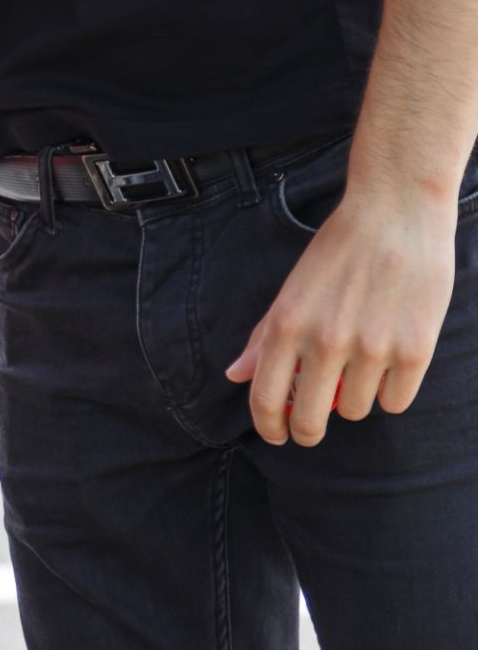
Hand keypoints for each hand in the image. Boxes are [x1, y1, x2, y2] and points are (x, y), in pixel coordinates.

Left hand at [225, 187, 456, 445]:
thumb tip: (234, 376)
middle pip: (309, 419)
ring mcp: (371, 348)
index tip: (276, 435)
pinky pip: (395, 402)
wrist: (396, 213)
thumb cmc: (339, 250)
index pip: (265, 397)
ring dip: (354, 399)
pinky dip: (390, 392)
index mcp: (287, 325)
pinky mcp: (414, 350)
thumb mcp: (291, 289)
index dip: (268, 426)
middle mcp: (325, 342)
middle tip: (312, 429)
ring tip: (360, 367)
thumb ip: (264, 336)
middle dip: (307, 431)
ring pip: (356, 410)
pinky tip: (390, 365)